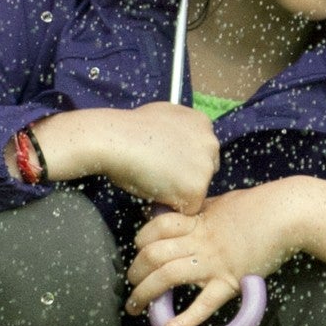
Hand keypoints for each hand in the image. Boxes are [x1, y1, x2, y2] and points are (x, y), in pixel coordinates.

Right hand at [30, 102, 217, 213]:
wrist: (115, 141)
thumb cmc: (128, 130)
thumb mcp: (162, 117)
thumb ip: (178, 132)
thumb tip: (175, 149)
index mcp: (202, 123)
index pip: (202, 151)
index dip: (183, 162)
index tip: (165, 163)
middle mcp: (211, 143)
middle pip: (204, 171)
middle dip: (184, 178)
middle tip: (158, 176)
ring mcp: (206, 167)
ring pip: (197, 190)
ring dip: (177, 193)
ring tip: (152, 182)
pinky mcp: (197, 189)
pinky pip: (188, 209)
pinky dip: (172, 207)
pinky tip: (155, 193)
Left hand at [124, 177, 325, 325]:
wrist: (290, 212)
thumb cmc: (261, 204)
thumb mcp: (224, 202)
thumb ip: (203, 211)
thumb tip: (189, 212)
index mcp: (197, 221)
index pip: (155, 229)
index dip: (140, 241)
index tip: (139, 252)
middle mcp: (200, 241)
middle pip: (153, 255)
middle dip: (135, 273)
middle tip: (132, 285)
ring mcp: (214, 261)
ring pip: (168, 277)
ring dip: (145, 294)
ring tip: (136, 307)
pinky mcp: (232, 280)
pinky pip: (205, 303)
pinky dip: (187, 319)